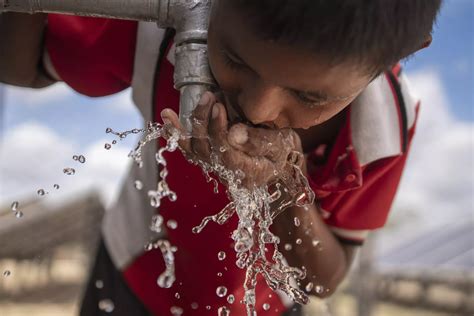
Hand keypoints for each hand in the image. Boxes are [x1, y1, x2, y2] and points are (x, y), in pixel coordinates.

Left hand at [161, 92, 303, 187]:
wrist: (282, 166)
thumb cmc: (285, 152)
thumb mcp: (282, 144)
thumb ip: (260, 140)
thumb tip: (234, 132)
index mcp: (249, 172)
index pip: (226, 154)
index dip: (218, 131)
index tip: (219, 107)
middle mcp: (230, 174)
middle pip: (207, 151)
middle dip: (203, 122)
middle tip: (209, 97)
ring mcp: (219, 168)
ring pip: (195, 151)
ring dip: (186, 127)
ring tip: (176, 108)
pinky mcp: (212, 160)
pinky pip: (191, 150)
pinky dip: (177, 135)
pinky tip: (166, 119)